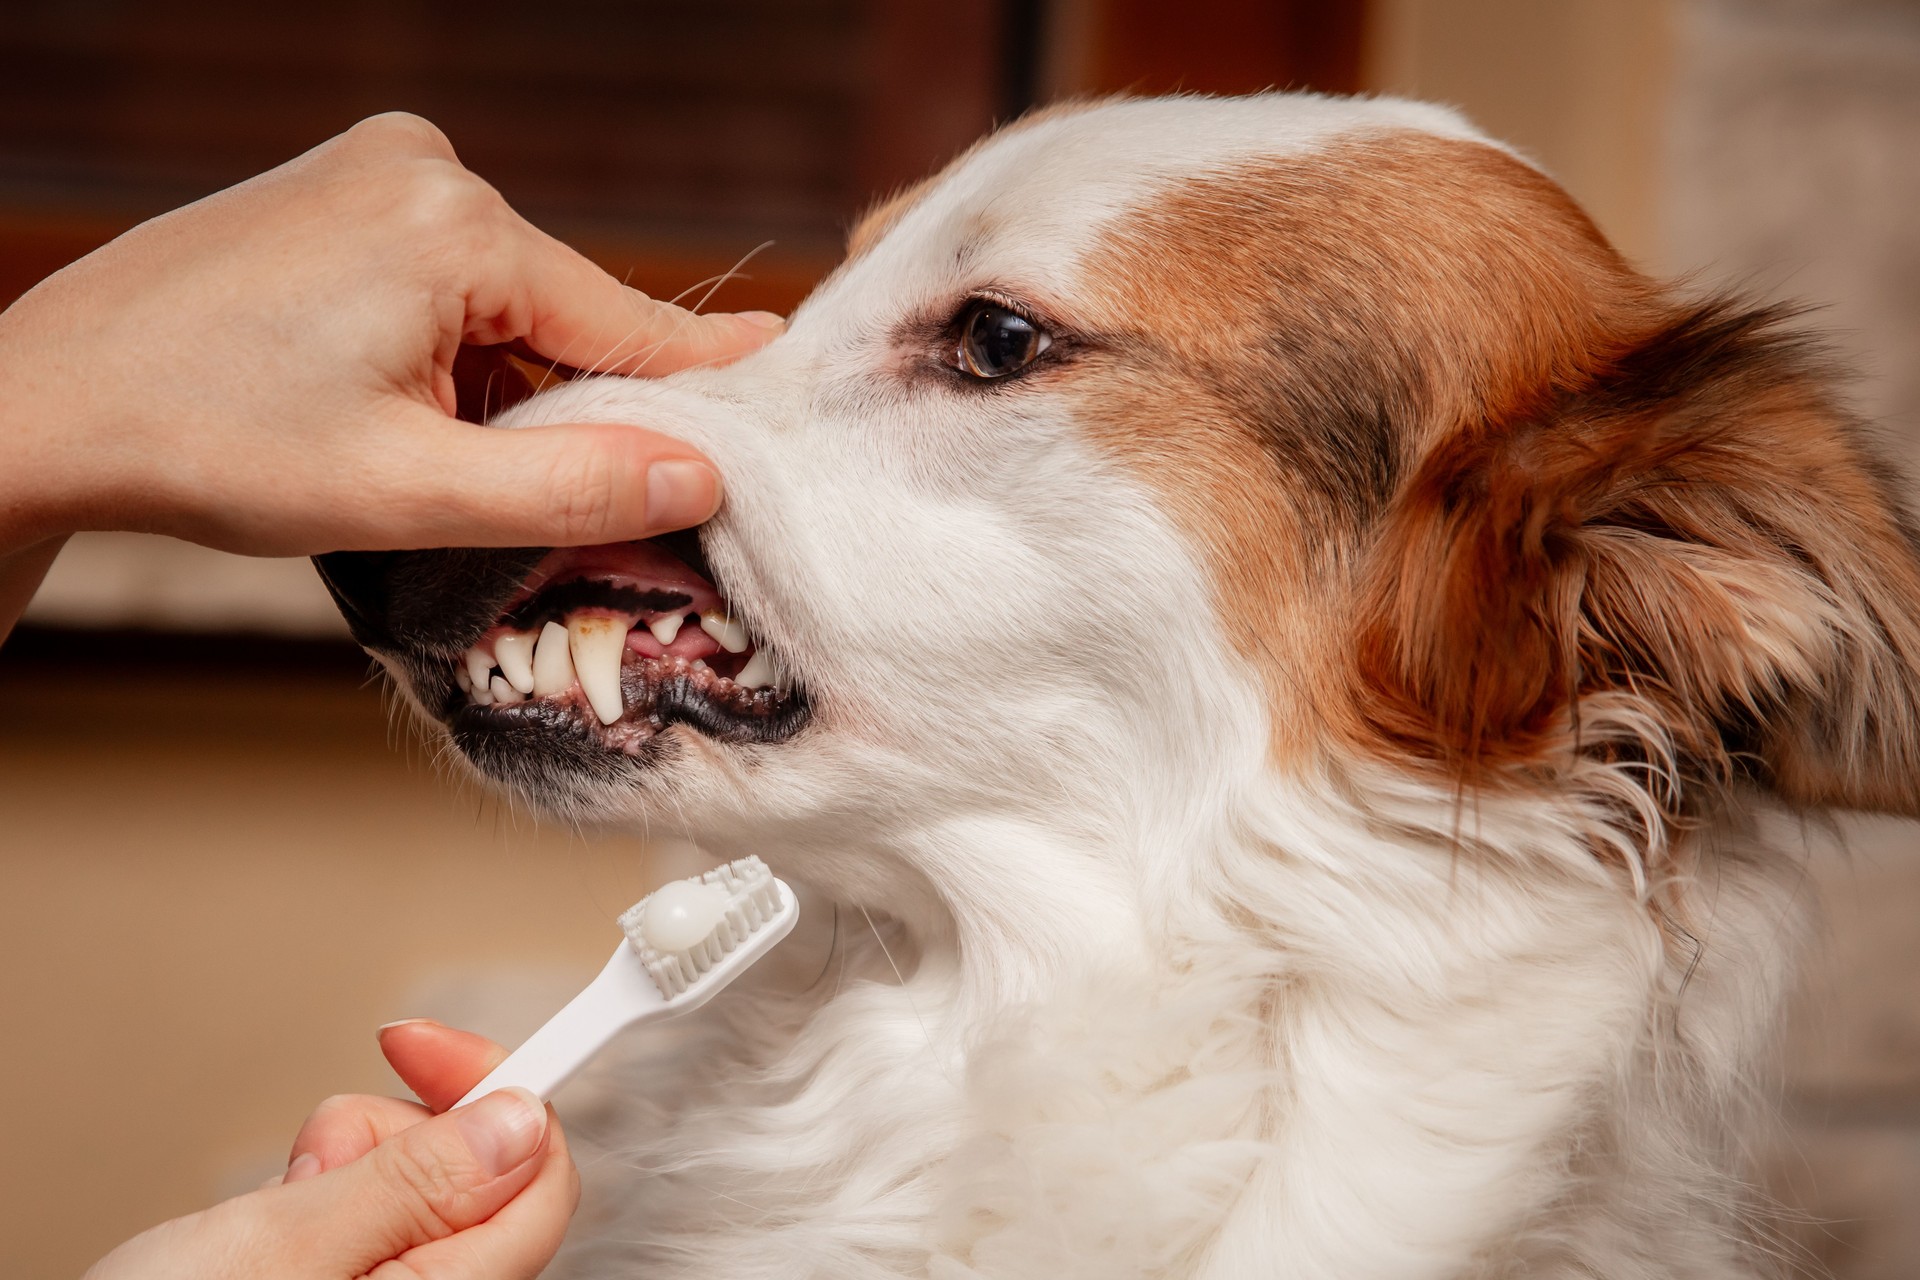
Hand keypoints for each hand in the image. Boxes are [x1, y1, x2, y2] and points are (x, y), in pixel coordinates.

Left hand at [0, 111, 781, 560]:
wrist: (49, 401)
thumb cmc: (212, 445)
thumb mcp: (409, 492)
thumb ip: (568, 488)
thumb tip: (699, 477)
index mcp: (455, 226)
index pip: (625, 321)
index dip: (699, 380)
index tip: (783, 382)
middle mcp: (425, 167)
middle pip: (564, 312)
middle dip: (566, 404)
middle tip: (534, 494)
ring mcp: (376, 165)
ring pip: (505, 301)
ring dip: (498, 383)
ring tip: (416, 452)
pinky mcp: (341, 186)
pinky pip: (446, 276)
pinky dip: (451, 347)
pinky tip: (386, 402)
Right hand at [85, 1021, 572, 1279]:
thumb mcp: (283, 1247)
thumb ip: (415, 1185)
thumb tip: (520, 1122)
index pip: (539, 1177)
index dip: (496, 1090)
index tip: (425, 1044)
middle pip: (472, 1171)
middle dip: (391, 1133)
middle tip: (313, 1159)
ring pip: (410, 1187)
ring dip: (341, 1168)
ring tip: (271, 1212)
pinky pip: (365, 1220)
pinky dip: (316, 1201)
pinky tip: (262, 1232)